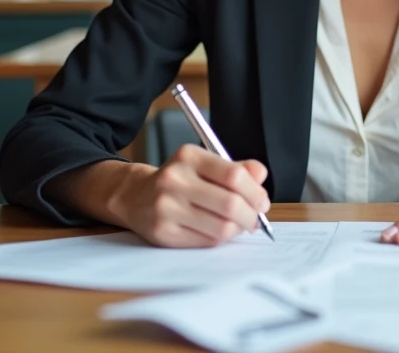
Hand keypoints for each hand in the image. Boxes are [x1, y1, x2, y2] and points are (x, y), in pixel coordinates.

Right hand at [113, 144, 271, 247]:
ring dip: (238, 229)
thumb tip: (260, 174)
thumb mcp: (204, 165)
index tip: (262, 201)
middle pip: (230, 204)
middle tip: (255, 218)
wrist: (136, 196)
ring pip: (221, 227)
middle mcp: (174, 180)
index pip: (234, 175)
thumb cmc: (179, 181)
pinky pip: (206, 241)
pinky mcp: (163, 232)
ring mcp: (166, 208)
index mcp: (189, 157)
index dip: (255, 192)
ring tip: (237, 225)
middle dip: (251, 215)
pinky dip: (220, 239)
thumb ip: (235, 169)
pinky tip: (217, 231)